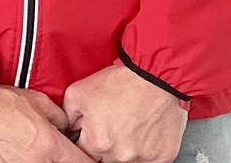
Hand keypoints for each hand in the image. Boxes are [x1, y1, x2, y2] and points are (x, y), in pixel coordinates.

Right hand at [0, 87, 90, 162]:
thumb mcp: (36, 100)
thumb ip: (58, 117)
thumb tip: (66, 127)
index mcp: (51, 147)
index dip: (87, 160)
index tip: (82, 156)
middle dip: (59, 158)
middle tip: (50, 149)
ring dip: (39, 159)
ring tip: (26, 148)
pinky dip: (17, 160)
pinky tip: (12, 152)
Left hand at [62, 64, 186, 162]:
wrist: (155, 77)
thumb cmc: (121, 82)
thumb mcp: (77, 92)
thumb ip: (68, 117)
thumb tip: (67, 131)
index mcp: (97, 142)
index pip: (83, 153)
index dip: (86, 140)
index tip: (91, 131)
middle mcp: (120, 154)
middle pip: (105, 158)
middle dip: (105, 144)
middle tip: (112, 124)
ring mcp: (143, 157)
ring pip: (126, 160)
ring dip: (125, 148)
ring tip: (128, 125)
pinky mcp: (162, 157)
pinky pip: (148, 160)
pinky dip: (145, 149)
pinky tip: (143, 131)